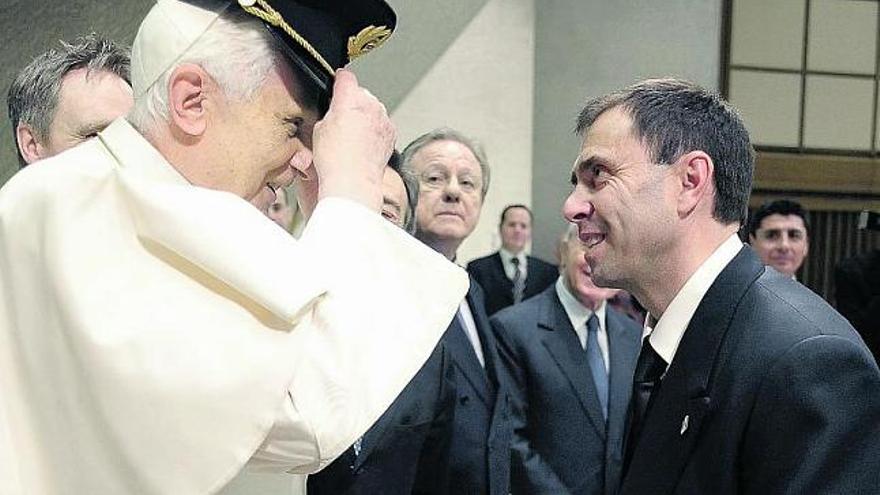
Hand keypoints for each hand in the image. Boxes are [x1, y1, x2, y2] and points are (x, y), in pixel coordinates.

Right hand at [310, 69, 395, 211]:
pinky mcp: (391, 132)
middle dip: (352, 103)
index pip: (345, 77)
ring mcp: (383, 118)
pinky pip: (381, 124)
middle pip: (360, 93)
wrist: (354, 180)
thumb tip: (334, 110)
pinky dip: (374, 129)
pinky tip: (364, 143)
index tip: (336, 84)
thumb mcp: (319, 128)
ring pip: (373, 108)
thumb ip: (329, 112)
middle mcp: (370, 104)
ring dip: (365, 116)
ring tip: (353, 136)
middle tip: (341, 121)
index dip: (338, 81)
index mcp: (349, 98)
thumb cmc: (335, 158)